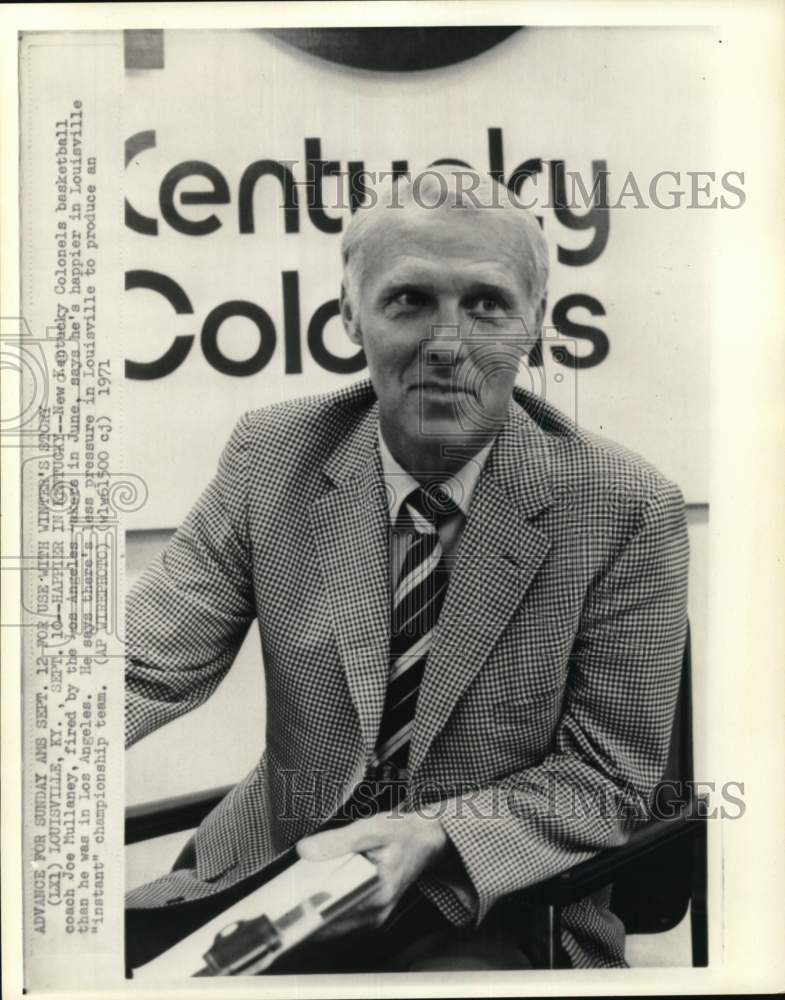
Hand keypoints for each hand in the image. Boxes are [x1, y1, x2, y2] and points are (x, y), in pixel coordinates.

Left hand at [295, 810, 448, 939]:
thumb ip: (338, 841)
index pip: (332, 913)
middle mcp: (376, 913)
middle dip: (305, 911)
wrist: (425, 840)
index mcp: (377, 894)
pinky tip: (313, 895)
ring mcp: (374, 917)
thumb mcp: (371, 829)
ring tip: (293, 896)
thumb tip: (305, 851)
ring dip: (313, 912)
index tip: (285, 903)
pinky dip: (325, 909)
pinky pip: (341, 919)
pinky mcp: (371, 914)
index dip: (305, 910)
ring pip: (333, 924)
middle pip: (330, 922)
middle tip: (284, 897)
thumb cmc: (401, 833)